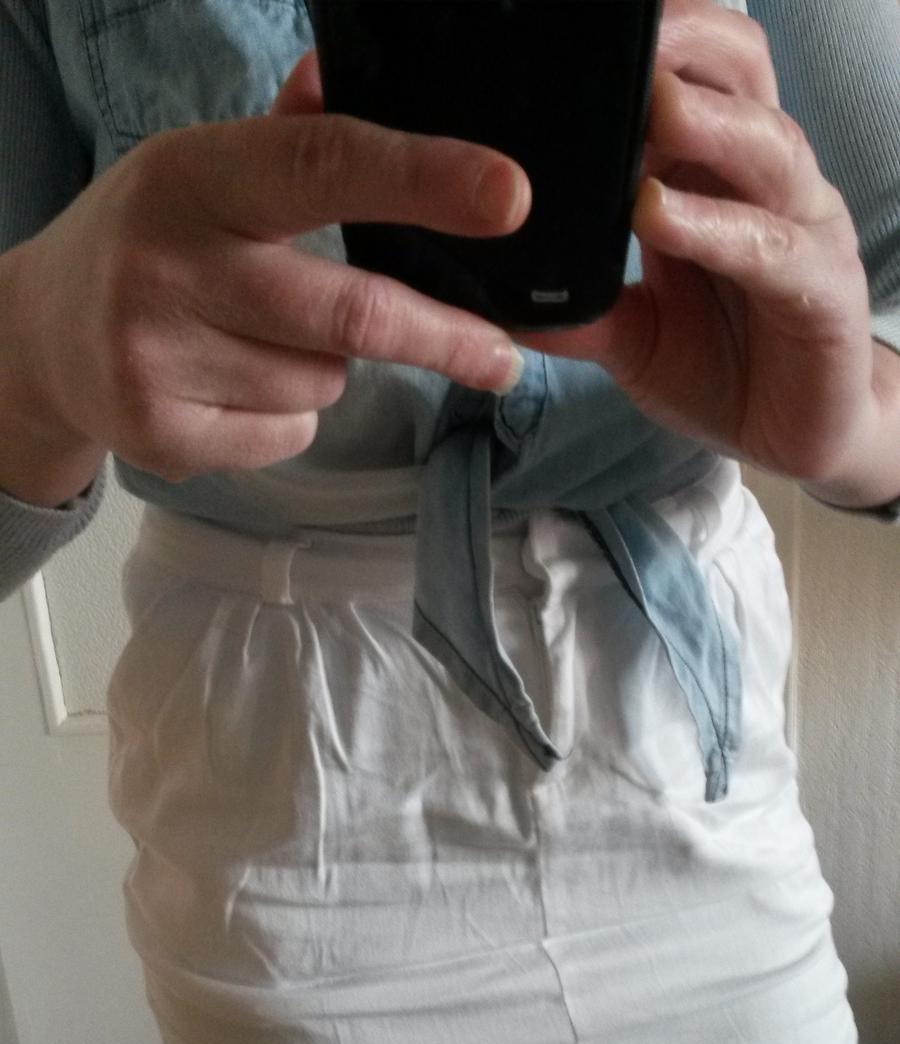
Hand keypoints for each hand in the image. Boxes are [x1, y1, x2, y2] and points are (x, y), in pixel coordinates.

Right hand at [13, 50, 527, 483]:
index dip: (423, 180)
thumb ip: (286, 138)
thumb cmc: (150, 241)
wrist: (42, 339)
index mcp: (193, 176)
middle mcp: (171, 266)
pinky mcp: (162, 436)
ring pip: (323, 383)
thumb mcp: (202, 171)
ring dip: (328, 369)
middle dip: (441, 338)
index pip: (323, 166)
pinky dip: (288, 416)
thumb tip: (343, 74)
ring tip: (262, 342)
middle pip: (349, 316)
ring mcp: (159, 358)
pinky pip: (289, 433)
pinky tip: (231, 386)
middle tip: (500, 353)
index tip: (506, 196)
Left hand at [508, 0, 880, 491]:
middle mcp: (762, 182)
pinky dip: (716, 226)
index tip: (580, 31)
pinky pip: (772, 247)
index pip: (692, 72)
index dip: (651, 43)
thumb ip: (574, 309)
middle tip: (627, 43)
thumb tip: (488, 300)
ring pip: (767, 146)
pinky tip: (662, 215)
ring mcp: (802, 229)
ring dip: (708, 124)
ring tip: (653, 110)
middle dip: (686, 47)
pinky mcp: (825, 291)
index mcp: (712, 174)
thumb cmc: (719, 366)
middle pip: (741, 74)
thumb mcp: (629, 335)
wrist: (798, 436)